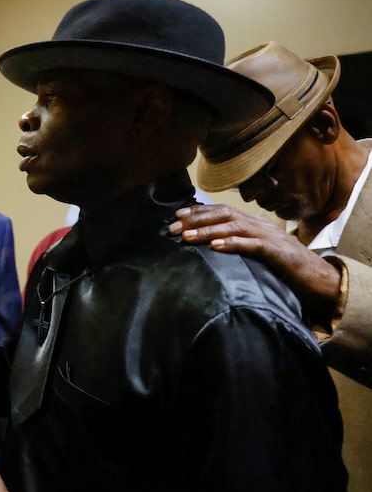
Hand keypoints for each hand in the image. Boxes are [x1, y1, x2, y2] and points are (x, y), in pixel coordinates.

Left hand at [169, 204, 340, 310]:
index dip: (198, 211)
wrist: (319, 280)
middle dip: (196, 220)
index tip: (176, 216)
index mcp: (254, 224)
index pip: (222, 211)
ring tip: (187, 237)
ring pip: (234, 227)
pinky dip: (233, 243)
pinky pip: (253, 245)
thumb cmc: (284, 268)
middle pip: (224, 215)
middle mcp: (260, 225)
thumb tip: (209, 247)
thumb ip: (238, 245)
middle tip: (172, 228)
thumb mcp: (256, 253)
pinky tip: (215, 246)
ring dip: (208, 231)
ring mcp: (270, 237)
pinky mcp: (278, 253)